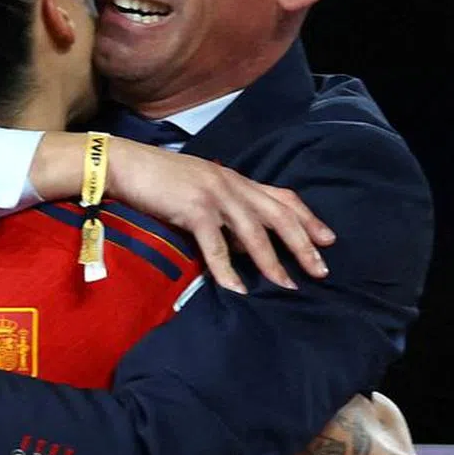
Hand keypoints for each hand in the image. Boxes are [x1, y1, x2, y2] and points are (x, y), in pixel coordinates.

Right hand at [106, 138, 334, 292]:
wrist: (125, 163)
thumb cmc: (158, 180)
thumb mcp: (200, 190)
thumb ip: (224, 212)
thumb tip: (243, 246)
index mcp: (234, 179)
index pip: (282, 197)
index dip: (308, 219)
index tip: (328, 240)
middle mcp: (231, 184)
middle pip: (279, 215)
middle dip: (303, 244)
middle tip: (321, 270)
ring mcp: (214, 195)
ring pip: (254, 232)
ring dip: (273, 262)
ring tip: (287, 286)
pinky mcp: (194, 209)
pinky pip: (216, 246)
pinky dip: (228, 271)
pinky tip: (238, 290)